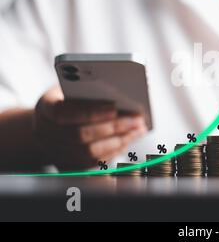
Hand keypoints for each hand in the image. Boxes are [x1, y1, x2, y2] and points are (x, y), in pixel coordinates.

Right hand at [33, 87, 147, 169]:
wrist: (49, 124)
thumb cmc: (66, 99)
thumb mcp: (72, 88)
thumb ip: (89, 90)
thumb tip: (123, 96)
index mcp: (44, 108)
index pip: (62, 112)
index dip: (89, 111)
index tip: (114, 107)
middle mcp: (45, 133)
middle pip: (80, 135)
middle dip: (113, 127)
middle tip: (137, 119)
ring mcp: (54, 152)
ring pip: (88, 152)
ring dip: (119, 140)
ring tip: (138, 129)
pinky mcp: (67, 165)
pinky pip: (93, 163)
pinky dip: (114, 151)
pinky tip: (129, 139)